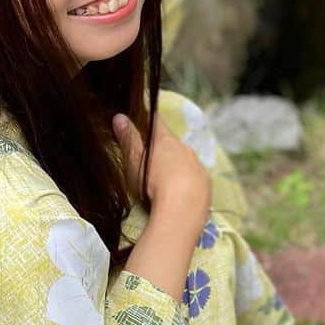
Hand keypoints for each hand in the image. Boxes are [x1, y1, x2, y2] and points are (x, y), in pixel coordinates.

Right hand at [112, 112, 209, 228]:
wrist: (182, 209)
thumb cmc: (152, 183)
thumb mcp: (134, 161)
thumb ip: (128, 139)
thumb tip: (119, 116)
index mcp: (165, 141)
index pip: (156, 122)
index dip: (150, 118)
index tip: (147, 114)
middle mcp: (184, 148)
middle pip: (172, 142)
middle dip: (163, 146)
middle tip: (152, 155)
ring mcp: (197, 165)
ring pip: (185, 158)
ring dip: (176, 163)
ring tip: (165, 177)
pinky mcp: (205, 182)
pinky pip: (195, 175)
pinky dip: (187, 179)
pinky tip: (181, 191)